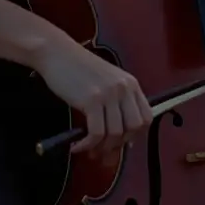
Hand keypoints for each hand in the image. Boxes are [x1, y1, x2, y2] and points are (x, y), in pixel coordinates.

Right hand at [35, 38, 153, 162]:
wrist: (57, 53)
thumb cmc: (77, 68)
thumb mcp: (105, 81)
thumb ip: (116, 103)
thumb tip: (122, 138)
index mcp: (131, 83)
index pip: (146, 117)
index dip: (136, 134)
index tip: (122, 142)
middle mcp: (124, 88)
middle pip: (134, 128)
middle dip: (120, 144)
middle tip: (104, 150)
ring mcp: (109, 94)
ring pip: (116, 133)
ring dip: (102, 148)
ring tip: (89, 150)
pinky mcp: (92, 100)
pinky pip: (97, 133)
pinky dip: (88, 145)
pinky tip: (77, 146)